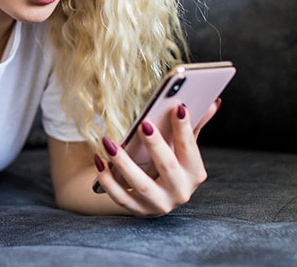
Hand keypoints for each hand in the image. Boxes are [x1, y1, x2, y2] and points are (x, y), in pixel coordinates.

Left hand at [93, 99, 220, 216]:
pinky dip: (108, 180)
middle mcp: (180, 191)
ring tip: (108, 142)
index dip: (185, 129)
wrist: (157, 197)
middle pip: (167, 167)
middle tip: (143, 124)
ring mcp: (159, 203)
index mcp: (195, 173)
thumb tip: (213, 101)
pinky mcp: (138, 210)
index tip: (178, 107)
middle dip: (156, 145)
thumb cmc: (172, 165)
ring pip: (141, 184)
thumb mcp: (183, 148)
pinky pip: (120, 196)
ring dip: (124, 163)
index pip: (190, 149)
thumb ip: (194, 126)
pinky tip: (99, 161)